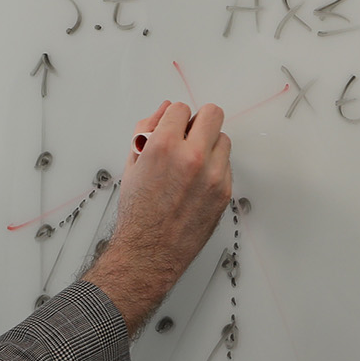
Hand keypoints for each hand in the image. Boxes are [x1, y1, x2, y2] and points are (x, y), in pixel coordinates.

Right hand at [84, 100, 233, 333]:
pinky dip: (215, 168)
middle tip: (189, 135)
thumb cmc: (138, 213)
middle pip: (212, 114)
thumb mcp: (132, 165)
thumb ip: (146, 131)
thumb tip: (163, 112)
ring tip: (192, 163)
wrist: (149, 252)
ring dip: (210, 145)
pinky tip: (197, 182)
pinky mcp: (225, 192)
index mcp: (164, 146)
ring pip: (223, 139)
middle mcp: (192, 157)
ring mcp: (213, 175)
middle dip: (199, 121)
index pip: (180, 108)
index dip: (174, 118)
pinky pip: (227, 165)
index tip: (172, 128)